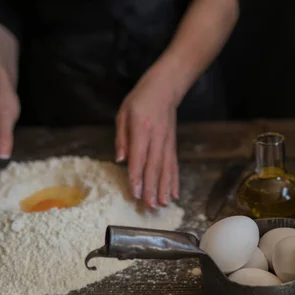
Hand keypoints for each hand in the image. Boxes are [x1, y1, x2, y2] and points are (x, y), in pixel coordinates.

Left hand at [115, 68, 179, 208]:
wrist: (165, 88)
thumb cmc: (140, 100)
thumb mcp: (123, 113)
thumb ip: (121, 138)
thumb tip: (120, 159)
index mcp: (141, 129)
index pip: (139, 156)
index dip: (137, 176)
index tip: (136, 193)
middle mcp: (157, 138)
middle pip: (154, 167)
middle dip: (152, 188)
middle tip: (149, 206)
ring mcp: (167, 143)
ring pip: (166, 169)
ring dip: (164, 188)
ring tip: (162, 204)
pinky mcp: (173, 145)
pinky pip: (174, 166)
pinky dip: (174, 181)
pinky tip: (174, 194)